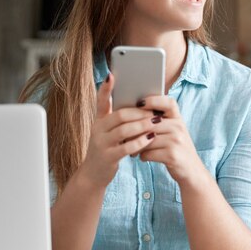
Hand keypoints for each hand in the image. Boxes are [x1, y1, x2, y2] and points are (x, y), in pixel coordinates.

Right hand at [79, 73, 157, 187]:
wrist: (93, 174)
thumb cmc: (107, 148)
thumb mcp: (108, 132)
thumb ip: (118, 119)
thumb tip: (139, 104)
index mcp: (99, 121)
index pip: (100, 101)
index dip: (105, 88)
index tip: (111, 75)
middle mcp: (97, 130)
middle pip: (119, 115)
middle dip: (139, 112)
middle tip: (154, 110)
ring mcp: (101, 144)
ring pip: (124, 130)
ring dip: (142, 125)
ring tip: (157, 122)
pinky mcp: (108, 157)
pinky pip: (126, 147)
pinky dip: (140, 142)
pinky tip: (151, 138)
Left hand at [136, 96, 206, 186]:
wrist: (192, 171)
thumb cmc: (178, 149)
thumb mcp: (175, 132)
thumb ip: (161, 122)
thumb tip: (134, 113)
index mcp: (178, 119)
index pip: (168, 103)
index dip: (154, 100)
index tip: (139, 103)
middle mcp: (179, 128)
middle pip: (150, 122)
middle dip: (135, 129)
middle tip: (124, 134)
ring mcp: (176, 141)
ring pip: (146, 139)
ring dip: (136, 145)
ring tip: (132, 149)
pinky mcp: (172, 155)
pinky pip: (148, 153)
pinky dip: (142, 156)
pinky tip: (142, 157)